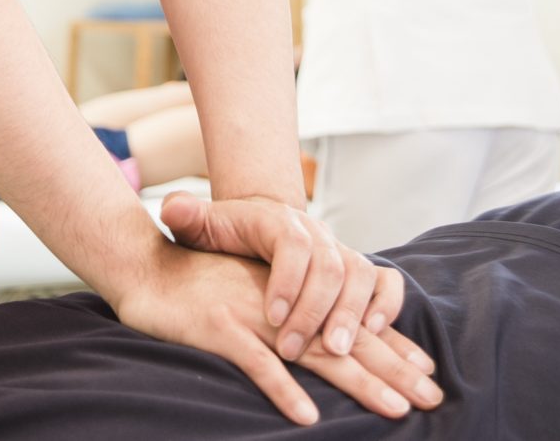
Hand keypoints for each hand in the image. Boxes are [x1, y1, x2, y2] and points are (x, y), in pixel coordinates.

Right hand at [112, 237, 443, 426]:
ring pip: (313, 352)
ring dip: (357, 383)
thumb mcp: (246, 294)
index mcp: (287, 293)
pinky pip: (255, 362)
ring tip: (395, 411)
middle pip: (343, 339)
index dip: (387, 345)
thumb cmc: (194, 285)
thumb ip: (283, 314)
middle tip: (432, 398)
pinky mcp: (217, 328)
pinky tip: (307, 418)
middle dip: (391, 371)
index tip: (426, 369)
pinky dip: (282, 389)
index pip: (347, 321)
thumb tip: (318, 344)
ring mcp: (248, 313)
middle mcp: (277, 301)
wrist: (144, 266)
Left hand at [161, 192, 416, 363]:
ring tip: (336, 350)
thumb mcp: (201, 224)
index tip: (271, 316)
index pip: (291, 243)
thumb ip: (187, 216)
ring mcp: (339, 250)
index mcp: (277, 220)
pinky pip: (385, 281)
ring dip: (352, 313)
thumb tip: (172, 209)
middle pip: (328, 264)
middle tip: (293, 348)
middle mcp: (315, 233)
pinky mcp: (357, 271)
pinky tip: (376, 333)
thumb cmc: (225, 232)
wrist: (255, 224)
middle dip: (314, 309)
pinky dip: (386, 304)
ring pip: (359, 274)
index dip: (286, 279)